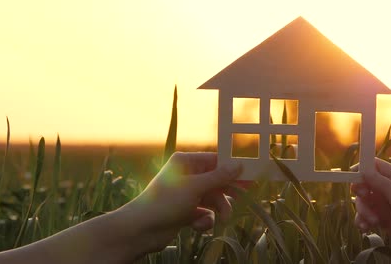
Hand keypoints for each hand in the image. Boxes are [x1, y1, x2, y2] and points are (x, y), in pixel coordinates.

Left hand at [118, 152, 241, 254]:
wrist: (140, 230)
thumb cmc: (165, 202)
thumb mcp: (195, 187)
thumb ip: (219, 177)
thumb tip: (238, 164)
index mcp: (185, 162)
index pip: (215, 160)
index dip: (232, 168)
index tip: (250, 174)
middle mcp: (187, 175)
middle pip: (216, 181)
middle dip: (227, 192)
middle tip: (244, 197)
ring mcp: (186, 194)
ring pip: (213, 199)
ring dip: (219, 209)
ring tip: (223, 218)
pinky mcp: (185, 211)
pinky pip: (204, 212)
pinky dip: (205, 220)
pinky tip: (198, 225)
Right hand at [351, 158, 390, 255]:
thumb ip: (382, 184)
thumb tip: (365, 170)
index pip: (375, 166)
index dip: (362, 169)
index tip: (352, 177)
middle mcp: (388, 190)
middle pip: (365, 185)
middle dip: (361, 195)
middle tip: (366, 201)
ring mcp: (384, 204)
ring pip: (363, 202)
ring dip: (363, 211)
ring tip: (372, 222)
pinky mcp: (381, 218)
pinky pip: (365, 216)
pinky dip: (362, 221)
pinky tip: (365, 228)